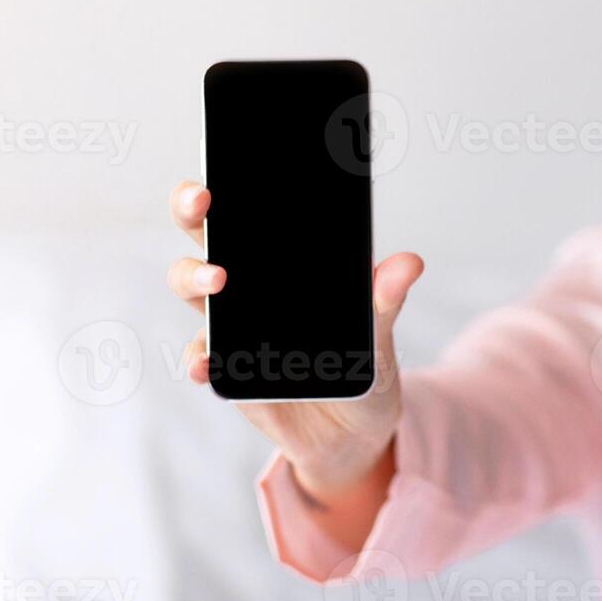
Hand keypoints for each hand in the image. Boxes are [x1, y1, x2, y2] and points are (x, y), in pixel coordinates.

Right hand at [166, 180, 423, 499]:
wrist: (354, 431)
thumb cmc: (363, 365)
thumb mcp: (379, 333)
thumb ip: (386, 300)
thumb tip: (409, 263)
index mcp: (287, 262)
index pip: (250, 211)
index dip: (230, 184)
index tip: (227, 170)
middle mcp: (250, 284)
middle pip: (206, 236)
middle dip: (193, 210)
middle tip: (203, 202)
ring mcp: (232, 324)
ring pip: (192, 287)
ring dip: (195, 278)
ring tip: (218, 282)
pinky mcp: (227, 368)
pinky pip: (201, 357)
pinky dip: (200, 358)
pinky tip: (208, 361)